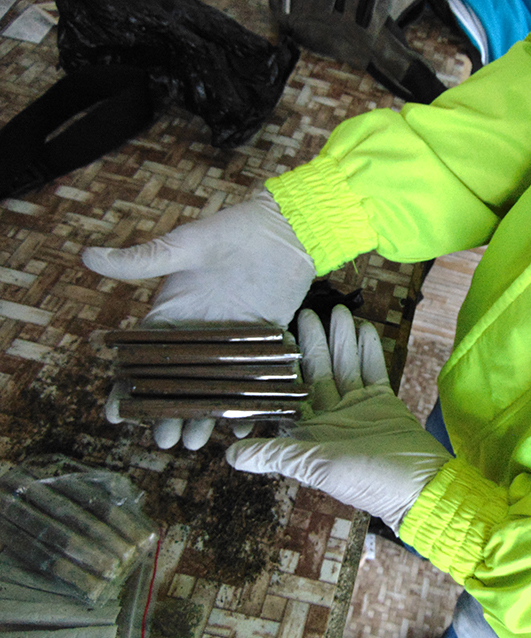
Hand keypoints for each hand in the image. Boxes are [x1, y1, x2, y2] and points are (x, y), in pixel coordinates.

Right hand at [83, 190, 315, 449]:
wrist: (287, 229)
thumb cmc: (233, 230)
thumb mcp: (186, 245)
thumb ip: (143, 260)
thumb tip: (87, 256)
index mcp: (172, 314)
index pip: (142, 357)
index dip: (126, 385)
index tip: (115, 414)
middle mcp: (198, 333)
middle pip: (177, 381)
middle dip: (168, 411)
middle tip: (165, 441)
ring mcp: (230, 342)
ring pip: (211, 386)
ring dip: (204, 413)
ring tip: (196, 443)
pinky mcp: (262, 343)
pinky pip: (250, 379)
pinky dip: (248, 401)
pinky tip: (244, 425)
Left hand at [226, 306, 451, 532]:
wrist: (418, 486)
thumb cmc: (365, 481)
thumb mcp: (315, 466)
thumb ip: (275, 454)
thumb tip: (229, 456)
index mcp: (308, 433)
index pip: (290, 392)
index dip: (283, 365)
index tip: (276, 336)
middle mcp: (330, 418)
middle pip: (317, 373)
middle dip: (313, 342)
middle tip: (305, 311)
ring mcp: (357, 408)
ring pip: (344, 366)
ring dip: (341, 339)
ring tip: (337, 310)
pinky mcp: (383, 403)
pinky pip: (373, 370)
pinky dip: (368, 350)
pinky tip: (363, 327)